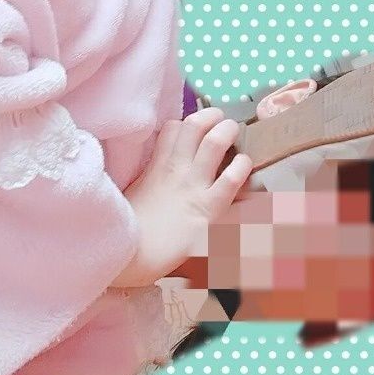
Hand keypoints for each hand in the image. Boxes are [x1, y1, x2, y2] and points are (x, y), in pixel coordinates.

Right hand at [110, 108, 252, 286]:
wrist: (129, 258)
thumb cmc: (130, 231)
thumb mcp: (136, 196)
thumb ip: (151, 181)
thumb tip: (162, 178)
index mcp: (156, 167)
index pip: (173, 128)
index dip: (188, 123)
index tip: (197, 127)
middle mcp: (175, 170)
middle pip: (195, 125)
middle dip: (212, 116)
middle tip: (221, 120)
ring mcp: (192, 187)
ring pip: (215, 143)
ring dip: (228, 131)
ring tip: (234, 131)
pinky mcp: (207, 209)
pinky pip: (231, 180)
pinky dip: (242, 167)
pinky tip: (244, 166)